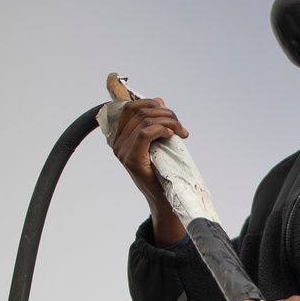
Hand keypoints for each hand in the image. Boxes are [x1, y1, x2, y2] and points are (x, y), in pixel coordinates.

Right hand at [112, 97, 187, 245]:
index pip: (129, 107)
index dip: (149, 102)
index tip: (168, 110)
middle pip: (140, 112)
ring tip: (181, 131)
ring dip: (168, 121)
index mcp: (120, 137)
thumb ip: (155, 122)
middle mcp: (118, 143)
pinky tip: (172, 135)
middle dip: (165, 113)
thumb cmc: (162, 173)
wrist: (164, 200)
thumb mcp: (158, 143)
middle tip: (180, 125)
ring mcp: (123, 152)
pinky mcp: (132, 159)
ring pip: (145, 120)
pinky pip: (145, 133)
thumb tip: (159, 101)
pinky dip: (162, 129)